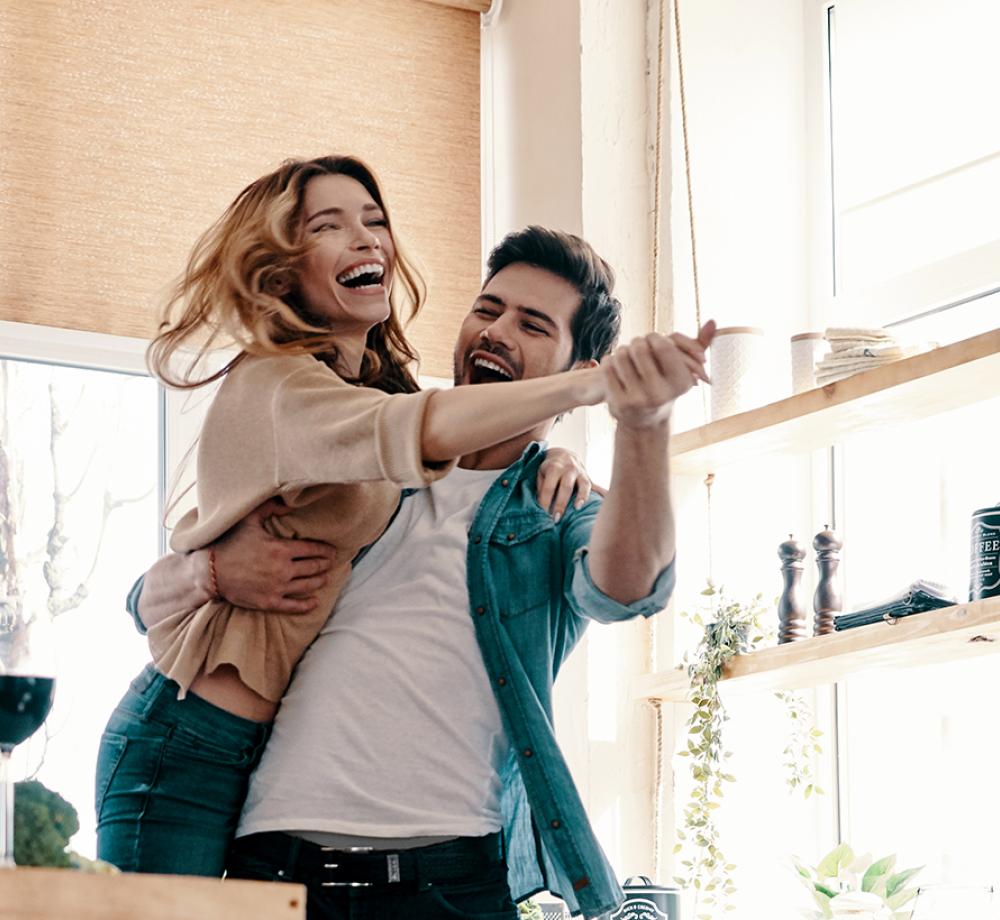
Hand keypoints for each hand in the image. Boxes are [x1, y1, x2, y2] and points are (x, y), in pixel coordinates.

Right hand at [210, 498, 336, 613]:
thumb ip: (269, 509)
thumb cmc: (229, 543)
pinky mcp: (269, 602)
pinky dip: (307, 605)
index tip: (333, 551)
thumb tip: (288, 505)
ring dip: (320, 581)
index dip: (326, 550)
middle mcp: (283, 569)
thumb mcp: (248, 520)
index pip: (313, 549)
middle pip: (313, 567)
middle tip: (332, 563)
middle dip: (325, 564)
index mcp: (281, 549)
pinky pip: (293, 605)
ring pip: (307, 585)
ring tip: (326, 578)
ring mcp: (277, 587)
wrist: (210, 572)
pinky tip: (315, 602)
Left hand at [536, 448, 602, 520]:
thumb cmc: (550, 467)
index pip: (549, 486)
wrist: (564, 454)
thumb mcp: (541, 473)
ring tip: (577, 508)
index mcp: (554, 467)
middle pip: (566, 487)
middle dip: (561, 503)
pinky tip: (607, 500)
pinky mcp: (588, 477)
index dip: (545, 500)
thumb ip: (541, 487)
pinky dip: (603, 493)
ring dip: (581, 497)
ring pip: (584, 485)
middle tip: (556, 518)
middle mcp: (569, 469)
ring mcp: (581, 472)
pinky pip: (597, 486)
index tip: (543, 513)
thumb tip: (542, 504)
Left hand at [602, 320, 714, 429]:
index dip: (656, 338)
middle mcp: (659, 394)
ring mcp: (637, 400)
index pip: (664, 346)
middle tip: (638, 345)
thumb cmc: (665, 386)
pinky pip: (607, 367)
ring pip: (621, 354)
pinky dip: (609, 361)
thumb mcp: (684, 369)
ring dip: (622, 351)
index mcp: (679, 383)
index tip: (654, 340)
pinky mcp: (618, 403)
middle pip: (639, 347)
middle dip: (638, 342)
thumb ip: (698, 345)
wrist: (644, 420)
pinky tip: (616, 366)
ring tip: (628, 356)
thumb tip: (712, 321)